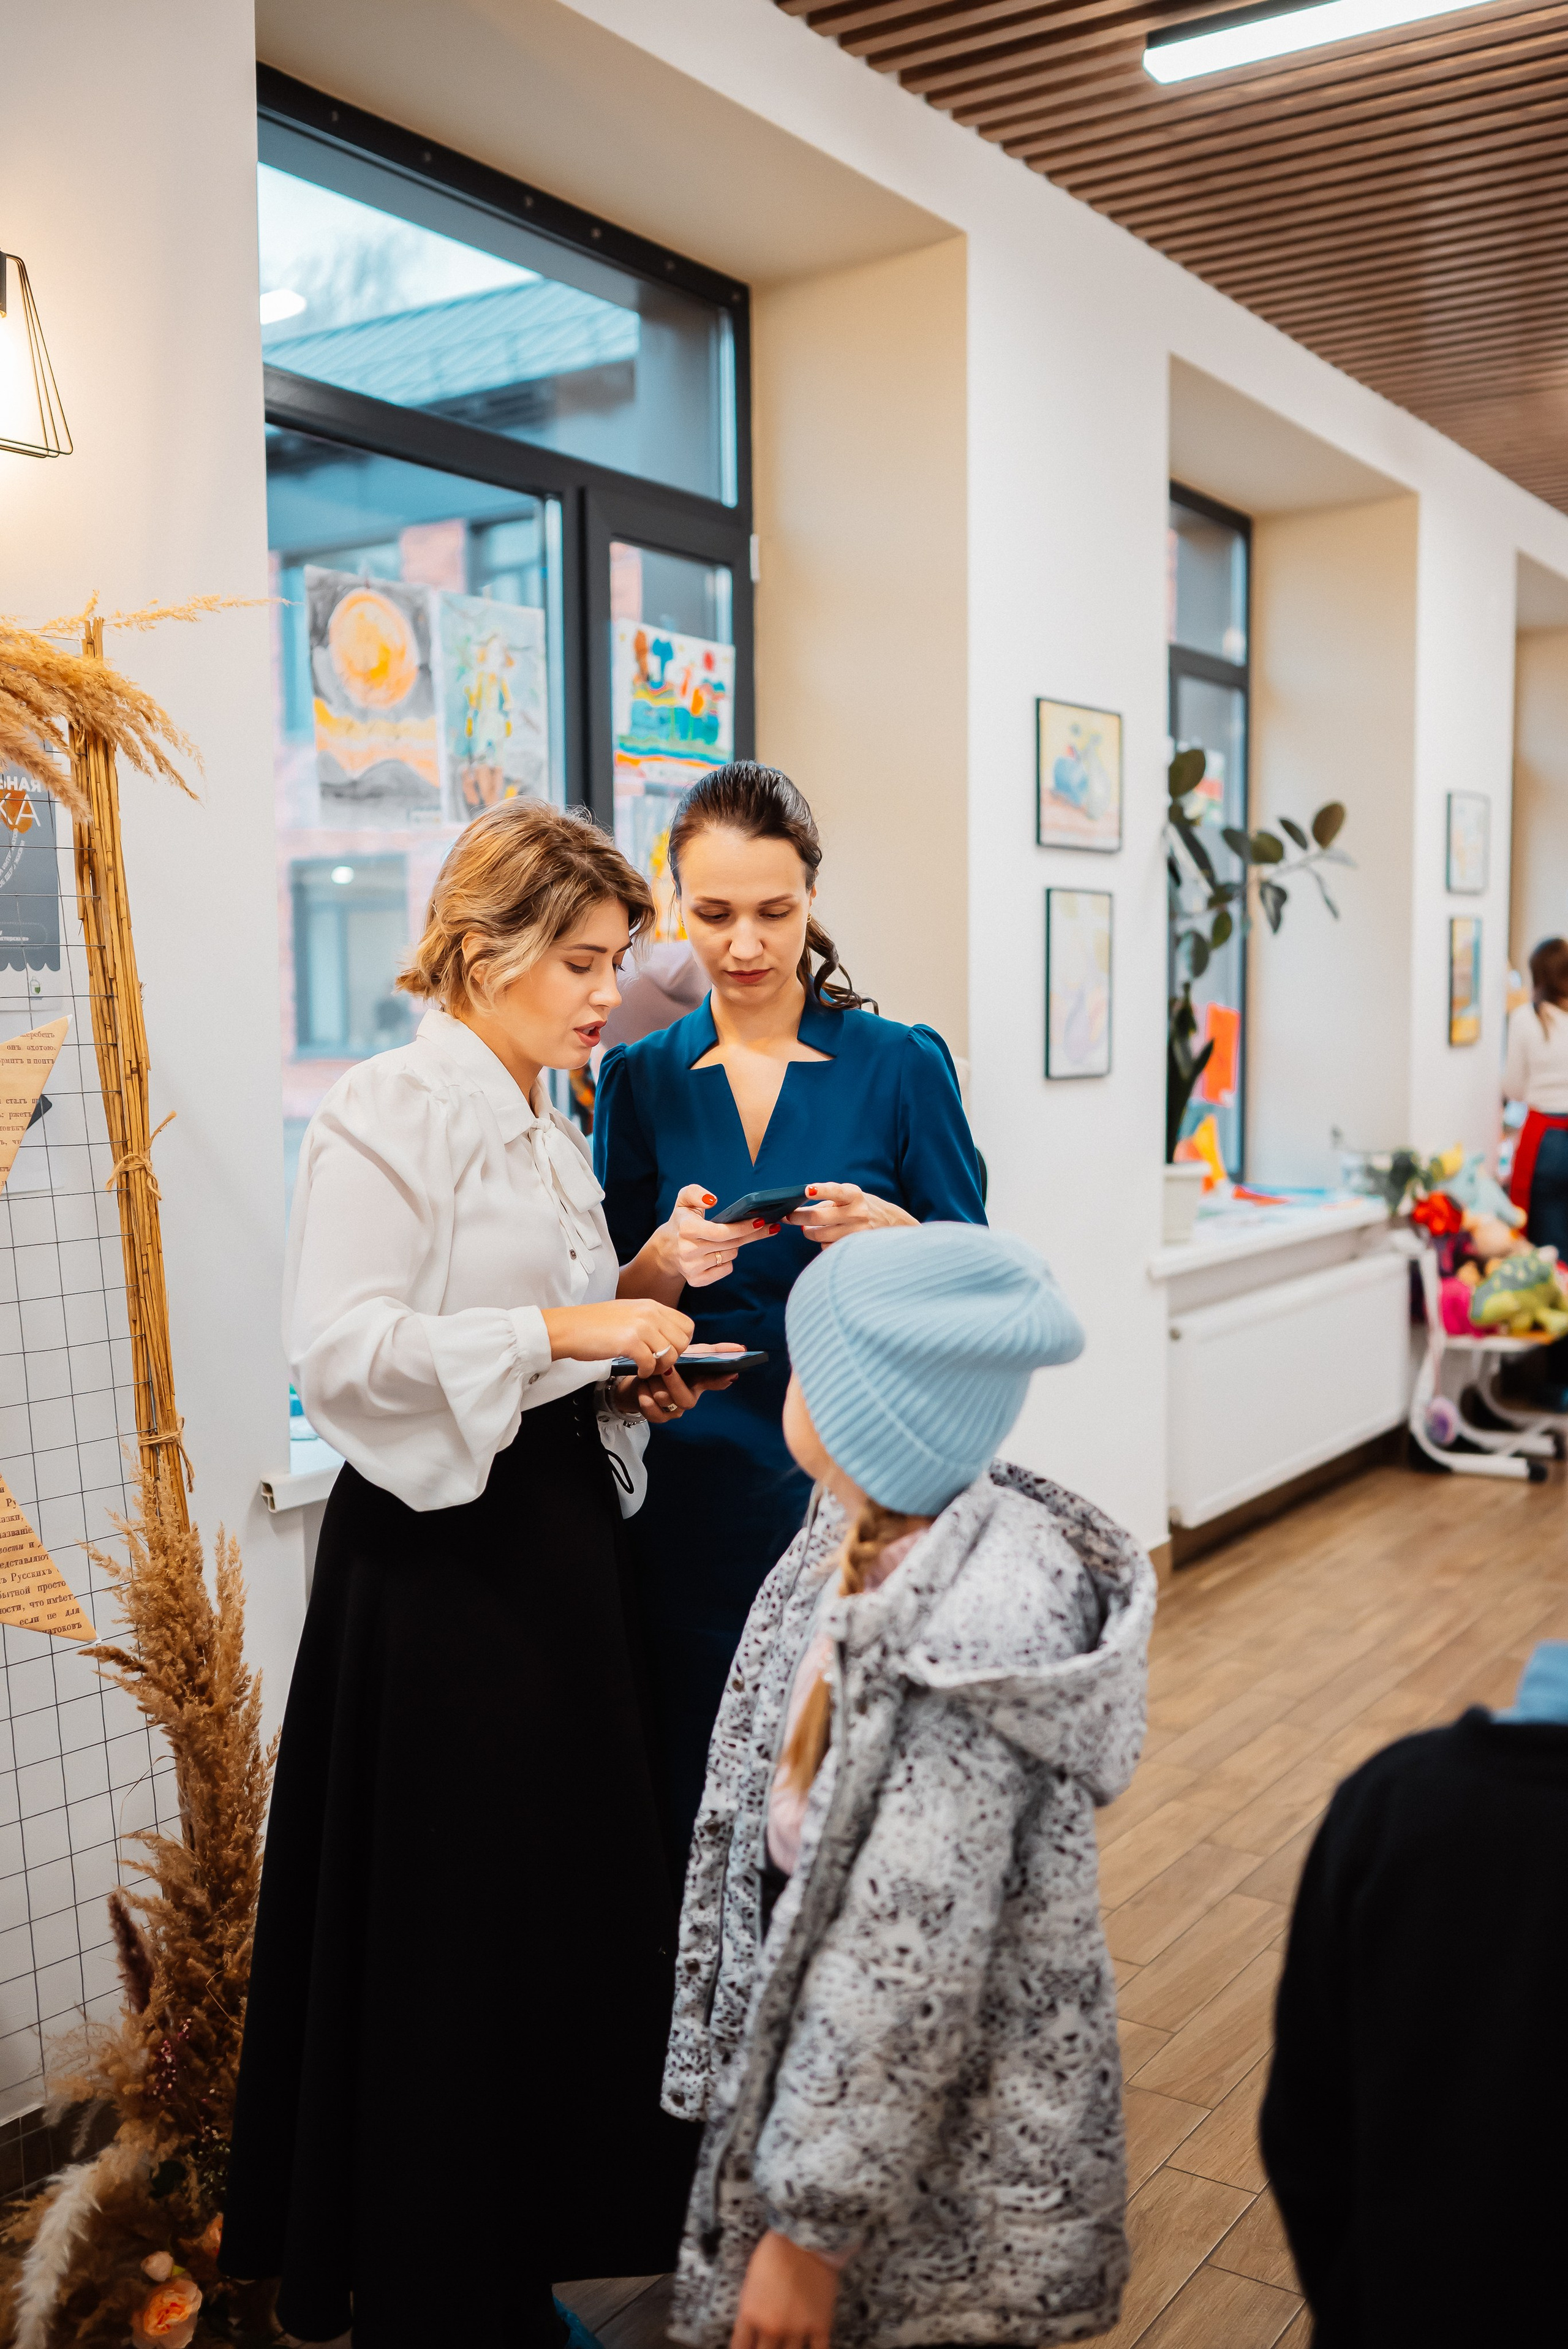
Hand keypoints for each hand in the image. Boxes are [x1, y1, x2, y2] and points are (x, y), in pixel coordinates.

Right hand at [540, 1296, 692, 1369]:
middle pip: (682, 1342)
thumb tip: (668, 1338)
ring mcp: (641, 1326)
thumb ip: (650, 1321)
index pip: (687, 1325)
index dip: (682, 1343)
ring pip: (670, 1354)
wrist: (569, 1327)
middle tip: (657, 1363)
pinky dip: (646, 1372)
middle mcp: (650, 1313)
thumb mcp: (629, 1313)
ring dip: (660, 1367)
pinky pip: (652, 1363)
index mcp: (651, 1305)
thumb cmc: (595, 1324)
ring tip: (647, 1368)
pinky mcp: (629, 1342)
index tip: (668, 1351)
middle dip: (673, 1358)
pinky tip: (637, 1370)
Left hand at [612, 1343, 746, 1424]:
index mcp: (699, 1382)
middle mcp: (689, 1398)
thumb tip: (741, 1349)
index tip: (731, 1372)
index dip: (722, 1379)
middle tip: (665, 1368)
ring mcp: (675, 1410)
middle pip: (686, 1399)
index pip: (716, 1382)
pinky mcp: (659, 1417)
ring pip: (666, 1401)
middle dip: (673, 1382)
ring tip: (649, 1375)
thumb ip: (711, 1351)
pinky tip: (643, 1388)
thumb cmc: (666, 1364)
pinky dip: (645, 1397)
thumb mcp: (685, 1354)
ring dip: (654, 1384)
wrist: (638, 1377)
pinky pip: (652, 1411)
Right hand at [663, 1181, 780, 1288]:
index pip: (720, 1232)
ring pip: (731, 1256)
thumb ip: (695, 1192)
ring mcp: (692, 1268)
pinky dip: (727, 1261)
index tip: (759, 1221)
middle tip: (766, 1227)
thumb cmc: (682, 1221)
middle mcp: (687, 1251)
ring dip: (735, 1246)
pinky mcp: (696, 1280)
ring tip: (728, 1239)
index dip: (742, 1227)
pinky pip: (726, 1270)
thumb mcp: (684, 1200)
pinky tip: (720, 1254)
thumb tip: (712, 1200)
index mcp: (686, 1229)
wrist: (667, 1248)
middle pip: (731, 1244)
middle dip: (751, 1234)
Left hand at [730, 2230, 840, 2348]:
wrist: (806, 2236)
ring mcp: (797, 2328)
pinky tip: (808, 2347)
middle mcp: (772, 2327)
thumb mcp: (750, 2280)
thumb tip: (751, 2330)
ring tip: (788, 2344)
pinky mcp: (820, 2325)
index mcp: (750, 2314)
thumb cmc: (775, 2251)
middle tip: (769, 2345)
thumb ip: (750, 2310)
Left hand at [786, 1183, 916, 1248]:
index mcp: (854, 1195)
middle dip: (797, 1217)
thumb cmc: (862, 1206)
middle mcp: (856, 1213)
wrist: (891, 1224)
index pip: (835, 1191)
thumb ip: (827, 1200)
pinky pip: (827, 1247)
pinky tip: (829, 1237)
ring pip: (819, 1234)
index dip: (820, 1191)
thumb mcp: (850, 1196)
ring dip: (809, 1230)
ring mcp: (855, 1232)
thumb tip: (800, 1212)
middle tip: (788, 1216)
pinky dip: (823, 1242)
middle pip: (817, 1217)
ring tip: (808, 1227)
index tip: (807, 1190)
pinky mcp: (854, 1247)